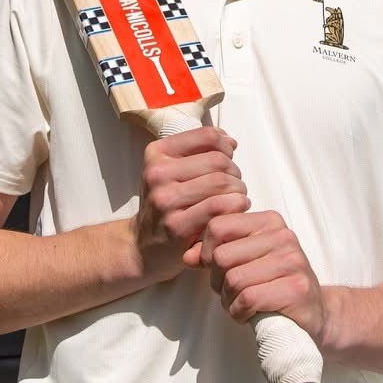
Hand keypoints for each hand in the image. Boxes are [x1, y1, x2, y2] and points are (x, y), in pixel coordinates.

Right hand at [133, 127, 247, 280]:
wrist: (143, 246)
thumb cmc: (166, 205)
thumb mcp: (172, 171)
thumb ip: (200, 151)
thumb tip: (230, 141)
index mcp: (157, 153)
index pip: (207, 136)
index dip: (226, 146)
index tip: (229, 158)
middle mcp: (157, 173)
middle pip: (218, 161)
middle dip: (235, 173)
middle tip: (235, 185)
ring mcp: (165, 200)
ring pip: (221, 182)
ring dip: (239, 190)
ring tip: (237, 198)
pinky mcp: (176, 225)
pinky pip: (218, 206)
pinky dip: (236, 206)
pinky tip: (236, 210)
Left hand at [193, 210, 327, 342]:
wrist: (314, 314)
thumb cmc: (273, 286)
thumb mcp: (244, 262)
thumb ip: (214, 254)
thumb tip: (186, 256)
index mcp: (269, 222)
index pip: (217, 226)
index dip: (207, 253)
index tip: (218, 270)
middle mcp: (283, 236)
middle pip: (221, 256)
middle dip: (217, 281)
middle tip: (231, 292)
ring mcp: (292, 262)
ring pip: (233, 279)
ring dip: (228, 300)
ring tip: (241, 304)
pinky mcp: (296, 289)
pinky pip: (247, 299)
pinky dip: (240, 313)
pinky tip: (249, 314)